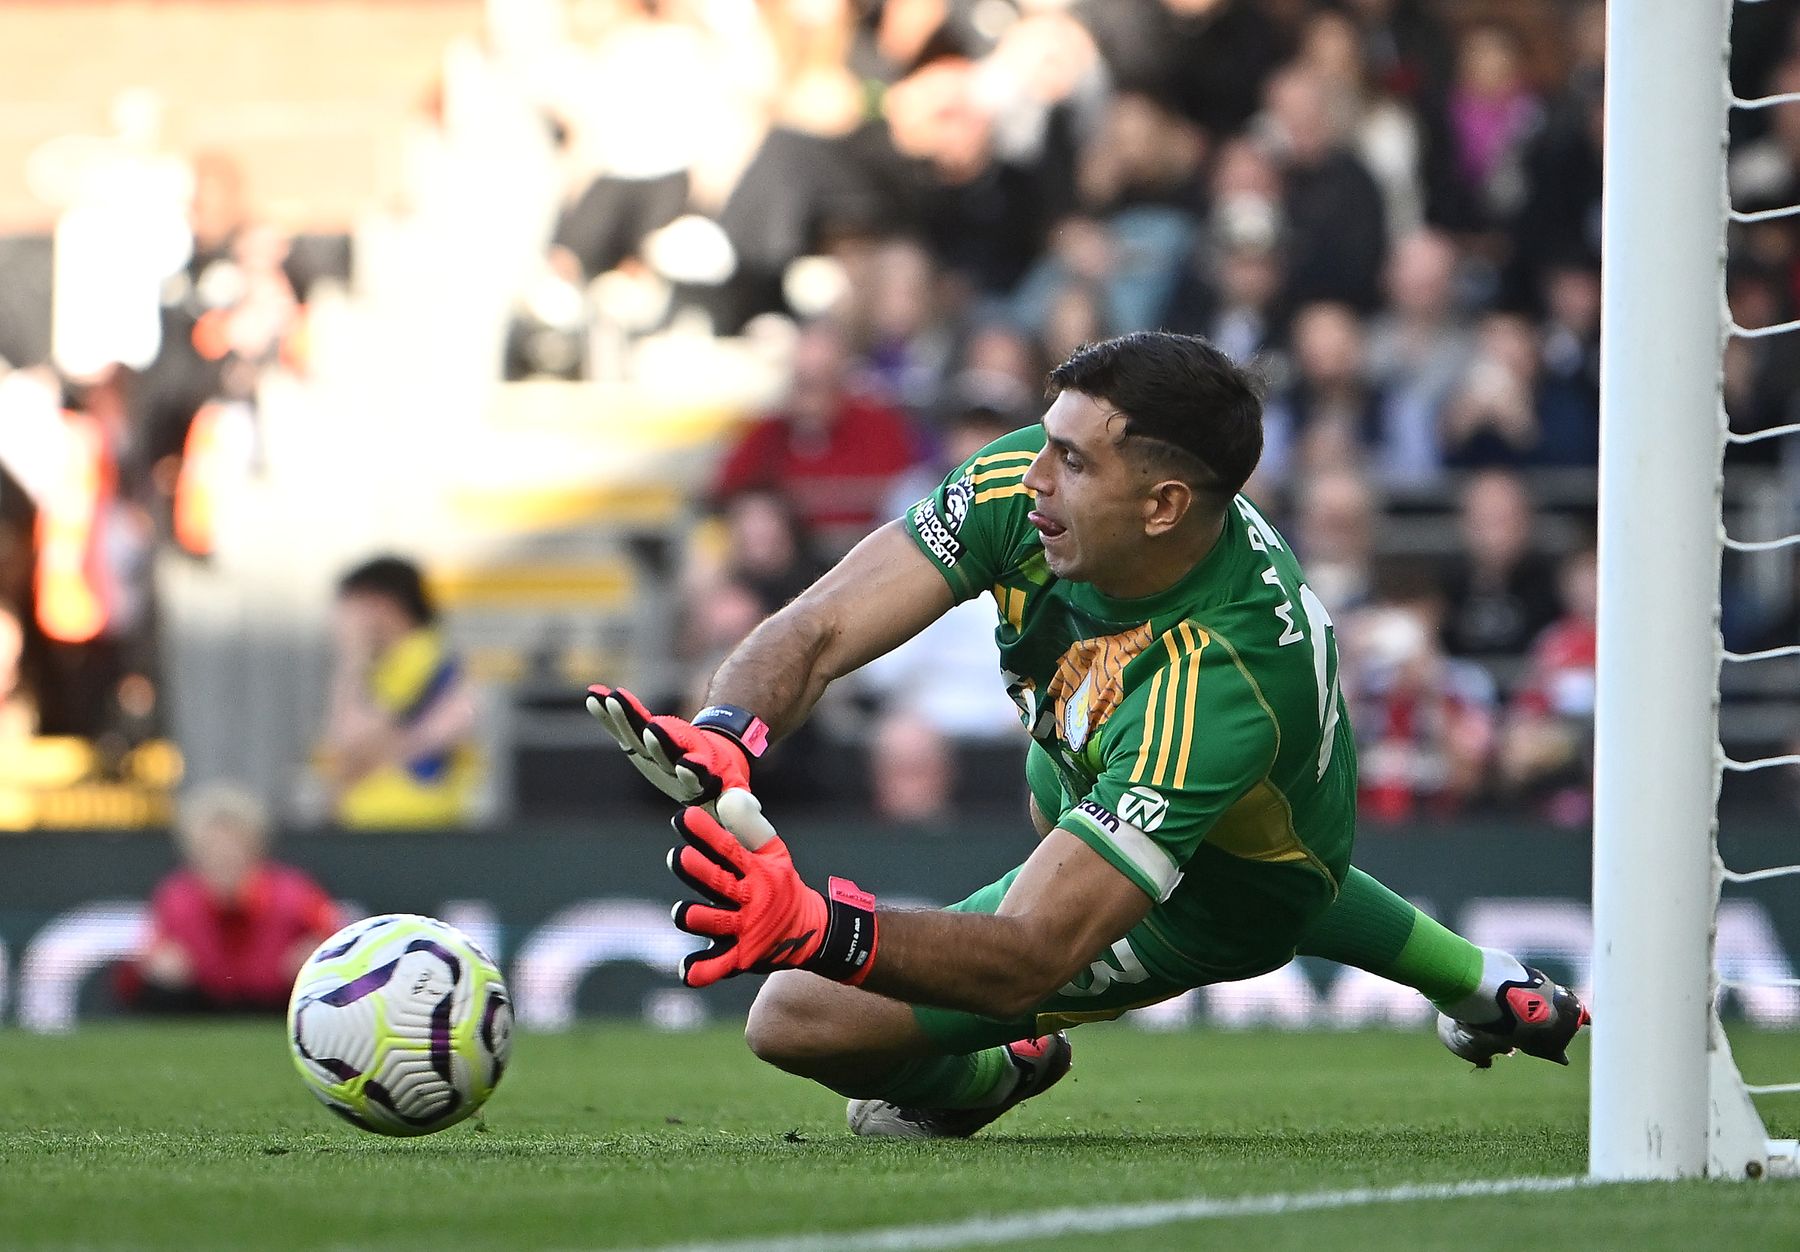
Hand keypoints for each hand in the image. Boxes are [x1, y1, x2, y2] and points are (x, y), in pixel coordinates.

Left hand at [586, 684, 750, 803]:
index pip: (694, 779)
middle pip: (661, 755)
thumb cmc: (719, 784)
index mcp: (696, 784)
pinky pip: (619, 727)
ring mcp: (649, 757)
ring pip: (636, 737)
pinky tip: (594, 695)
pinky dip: (607, 713)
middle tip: (651, 728)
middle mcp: (668, 771)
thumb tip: (745, 804)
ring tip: (613, 699)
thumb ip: (738, 803)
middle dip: (656, 741)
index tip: (688, 764)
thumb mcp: (734, 795)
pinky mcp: (636, 744)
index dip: (691, 771)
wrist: (698, 774)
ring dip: (624, 718)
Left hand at [667, 805, 877, 988]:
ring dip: (698, 919)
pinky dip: (704, 970)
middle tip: (678, 857)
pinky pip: (720, 965)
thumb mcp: (775, 854)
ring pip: (717, 924)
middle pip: (721, 884)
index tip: (684, 817)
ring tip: (681, 912)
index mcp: (758, 871)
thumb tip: (728, 798)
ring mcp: (746, 930)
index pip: (729, 848)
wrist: (811, 932)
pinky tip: (687, 971)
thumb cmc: (783, 886)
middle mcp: (752, 900)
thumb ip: (750, 828)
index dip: (706, 833)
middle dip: (698, 870)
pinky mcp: (741, 956)